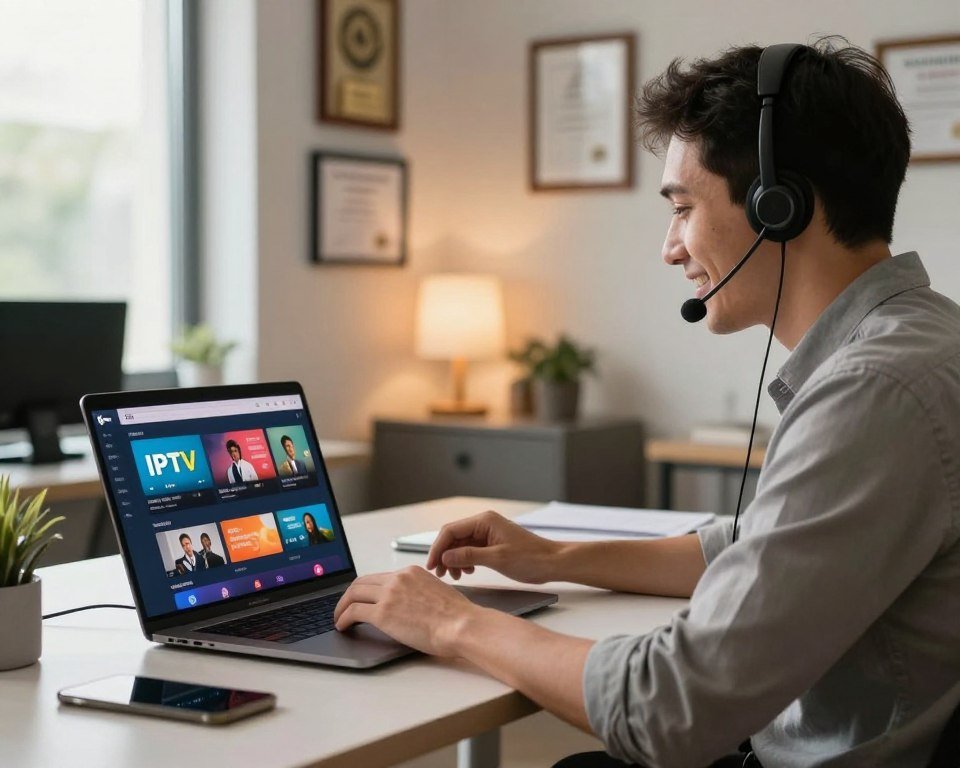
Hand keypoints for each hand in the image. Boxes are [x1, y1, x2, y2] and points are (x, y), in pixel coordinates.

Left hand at [333, 566, 480, 656]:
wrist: (461, 625)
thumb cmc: (456, 616)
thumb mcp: (436, 592)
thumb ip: (418, 593)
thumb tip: (408, 605)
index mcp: (411, 572)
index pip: (379, 577)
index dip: (366, 589)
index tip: (361, 598)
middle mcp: (398, 579)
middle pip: (362, 582)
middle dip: (349, 595)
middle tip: (344, 607)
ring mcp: (389, 594)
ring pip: (353, 594)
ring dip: (342, 607)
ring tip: (339, 618)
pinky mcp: (383, 612)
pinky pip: (354, 612)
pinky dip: (343, 618)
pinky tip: (343, 626)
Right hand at [426, 510, 561, 583]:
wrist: (551, 562)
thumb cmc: (530, 558)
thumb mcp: (497, 559)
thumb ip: (469, 556)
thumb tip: (446, 556)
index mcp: (484, 521)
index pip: (451, 530)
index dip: (438, 548)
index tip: (431, 565)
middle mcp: (484, 524)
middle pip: (454, 537)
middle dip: (444, 555)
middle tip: (440, 574)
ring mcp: (487, 534)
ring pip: (461, 545)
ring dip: (454, 560)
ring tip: (455, 576)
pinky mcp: (491, 544)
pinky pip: (470, 550)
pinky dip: (464, 561)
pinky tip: (466, 572)